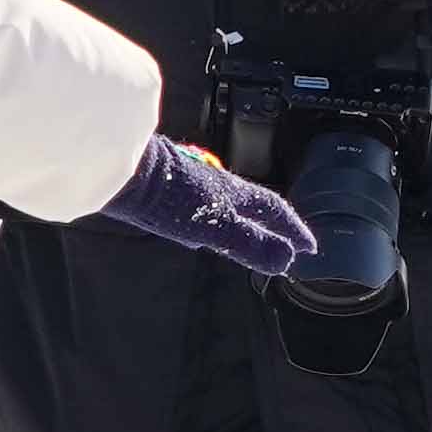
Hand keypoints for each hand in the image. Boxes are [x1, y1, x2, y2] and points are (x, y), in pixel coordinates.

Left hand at [92, 136, 320, 281]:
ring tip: (249, 237)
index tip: (308, 247)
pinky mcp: (170, 190)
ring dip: (244, 221)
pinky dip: (215, 219)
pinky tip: (198, 226)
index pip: (274, 211)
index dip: (294, 230)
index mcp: (234, 195)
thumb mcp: (215, 228)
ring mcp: (194, 186)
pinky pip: (204, 207)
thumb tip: (286, 260)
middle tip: (285, 242)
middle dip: (271, 224)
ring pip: (228, 205)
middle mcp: (217, 187)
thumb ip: (249, 244)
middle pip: (253, 206)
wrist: (122, 171)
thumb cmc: (167, 196)